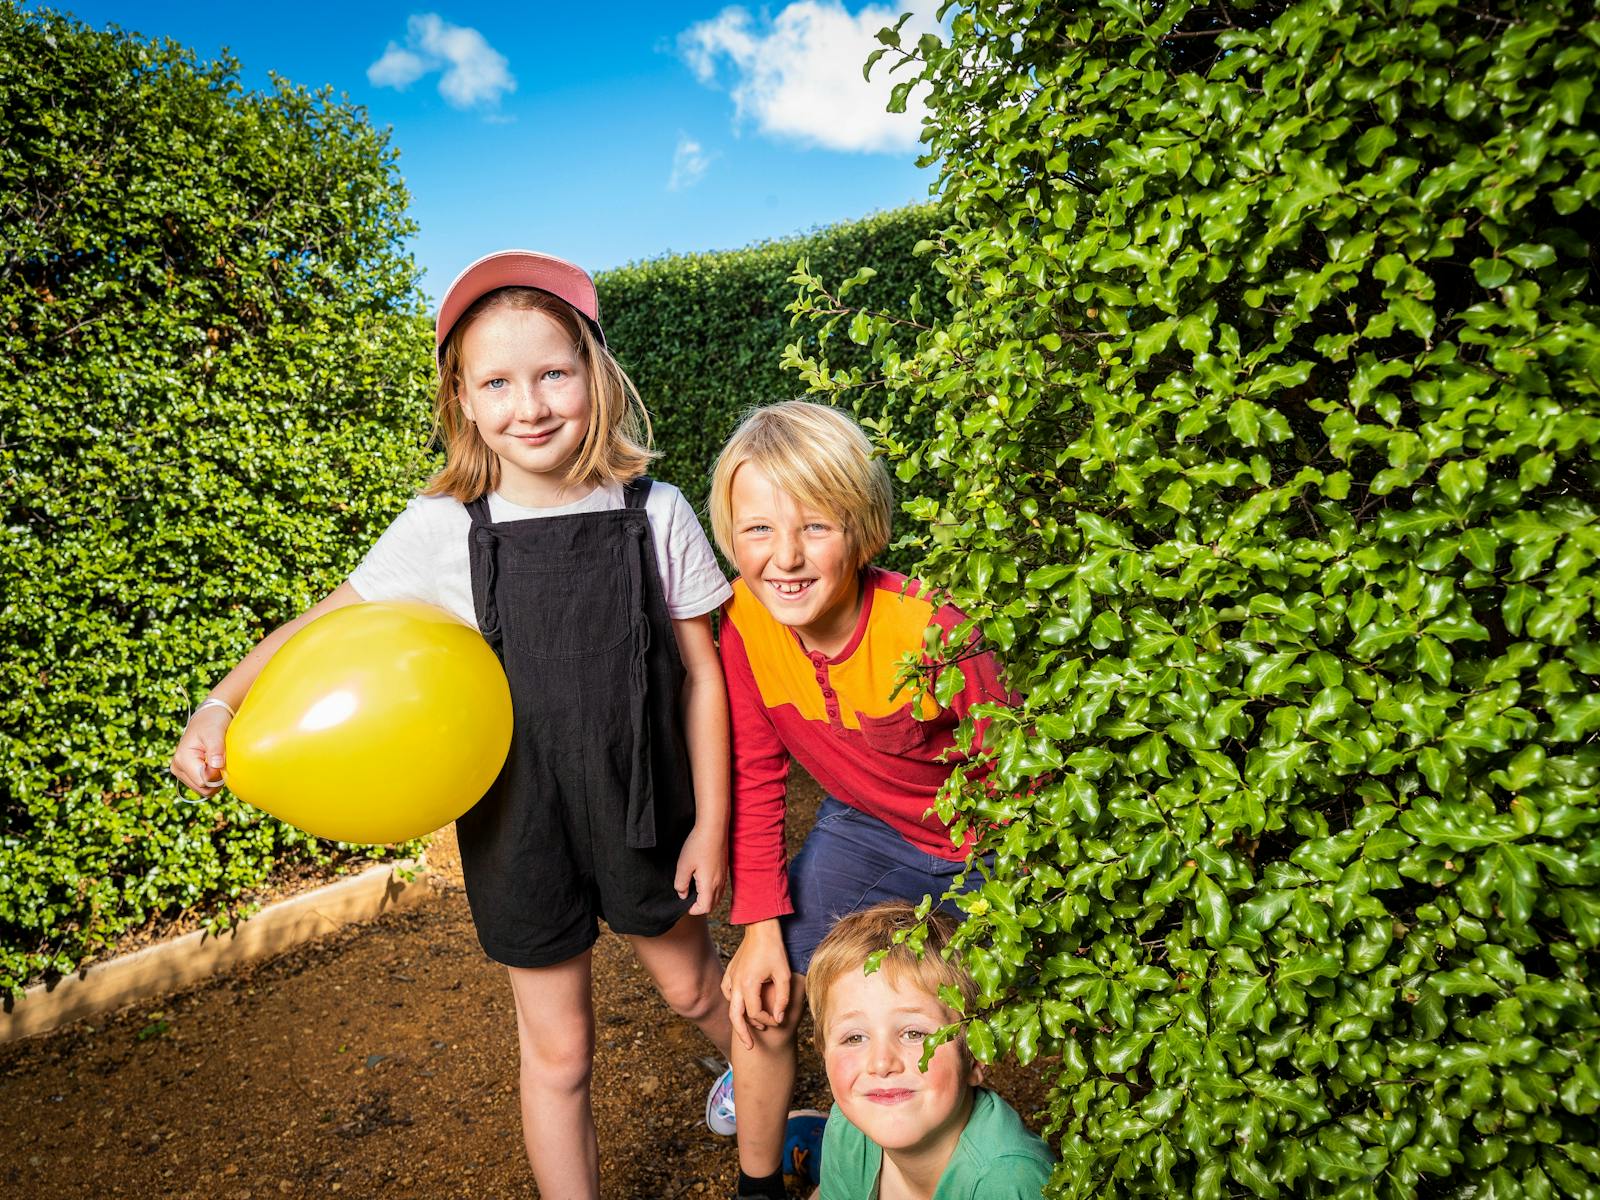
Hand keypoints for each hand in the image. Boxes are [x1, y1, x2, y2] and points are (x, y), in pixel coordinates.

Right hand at [170, 706, 230, 795]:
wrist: (207, 718)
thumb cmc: (212, 722)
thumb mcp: (215, 733)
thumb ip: (216, 750)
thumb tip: (216, 767)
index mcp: (182, 759)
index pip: (203, 781)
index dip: (217, 775)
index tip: (223, 760)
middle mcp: (178, 768)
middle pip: (203, 789)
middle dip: (216, 780)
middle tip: (221, 760)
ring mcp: (181, 772)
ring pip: (204, 789)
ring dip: (215, 779)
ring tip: (217, 760)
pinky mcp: (188, 773)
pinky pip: (204, 785)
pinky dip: (212, 778)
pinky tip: (214, 764)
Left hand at [673, 822, 726, 916]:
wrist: (714, 828)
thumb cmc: (698, 845)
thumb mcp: (683, 865)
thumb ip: (681, 884)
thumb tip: (682, 894)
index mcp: (709, 885)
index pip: (704, 908)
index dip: (693, 910)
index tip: (684, 903)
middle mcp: (719, 883)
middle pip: (712, 905)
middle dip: (700, 906)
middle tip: (689, 899)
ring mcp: (723, 876)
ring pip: (717, 896)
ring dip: (707, 898)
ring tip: (695, 890)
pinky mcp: (724, 868)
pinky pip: (720, 887)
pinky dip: (712, 890)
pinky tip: (703, 880)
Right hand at [721, 919, 789, 1049]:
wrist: (760, 927)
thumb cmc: (774, 949)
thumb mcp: (784, 975)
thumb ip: (782, 999)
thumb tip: (778, 1019)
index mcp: (748, 984)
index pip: (754, 1013)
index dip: (766, 1020)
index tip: (776, 1020)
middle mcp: (735, 983)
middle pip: (735, 1016)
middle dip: (742, 1033)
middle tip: (749, 1048)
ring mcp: (730, 977)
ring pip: (731, 1005)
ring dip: (740, 1017)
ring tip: (750, 1027)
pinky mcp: (729, 972)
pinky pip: (728, 993)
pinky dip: (734, 1002)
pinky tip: (742, 1005)